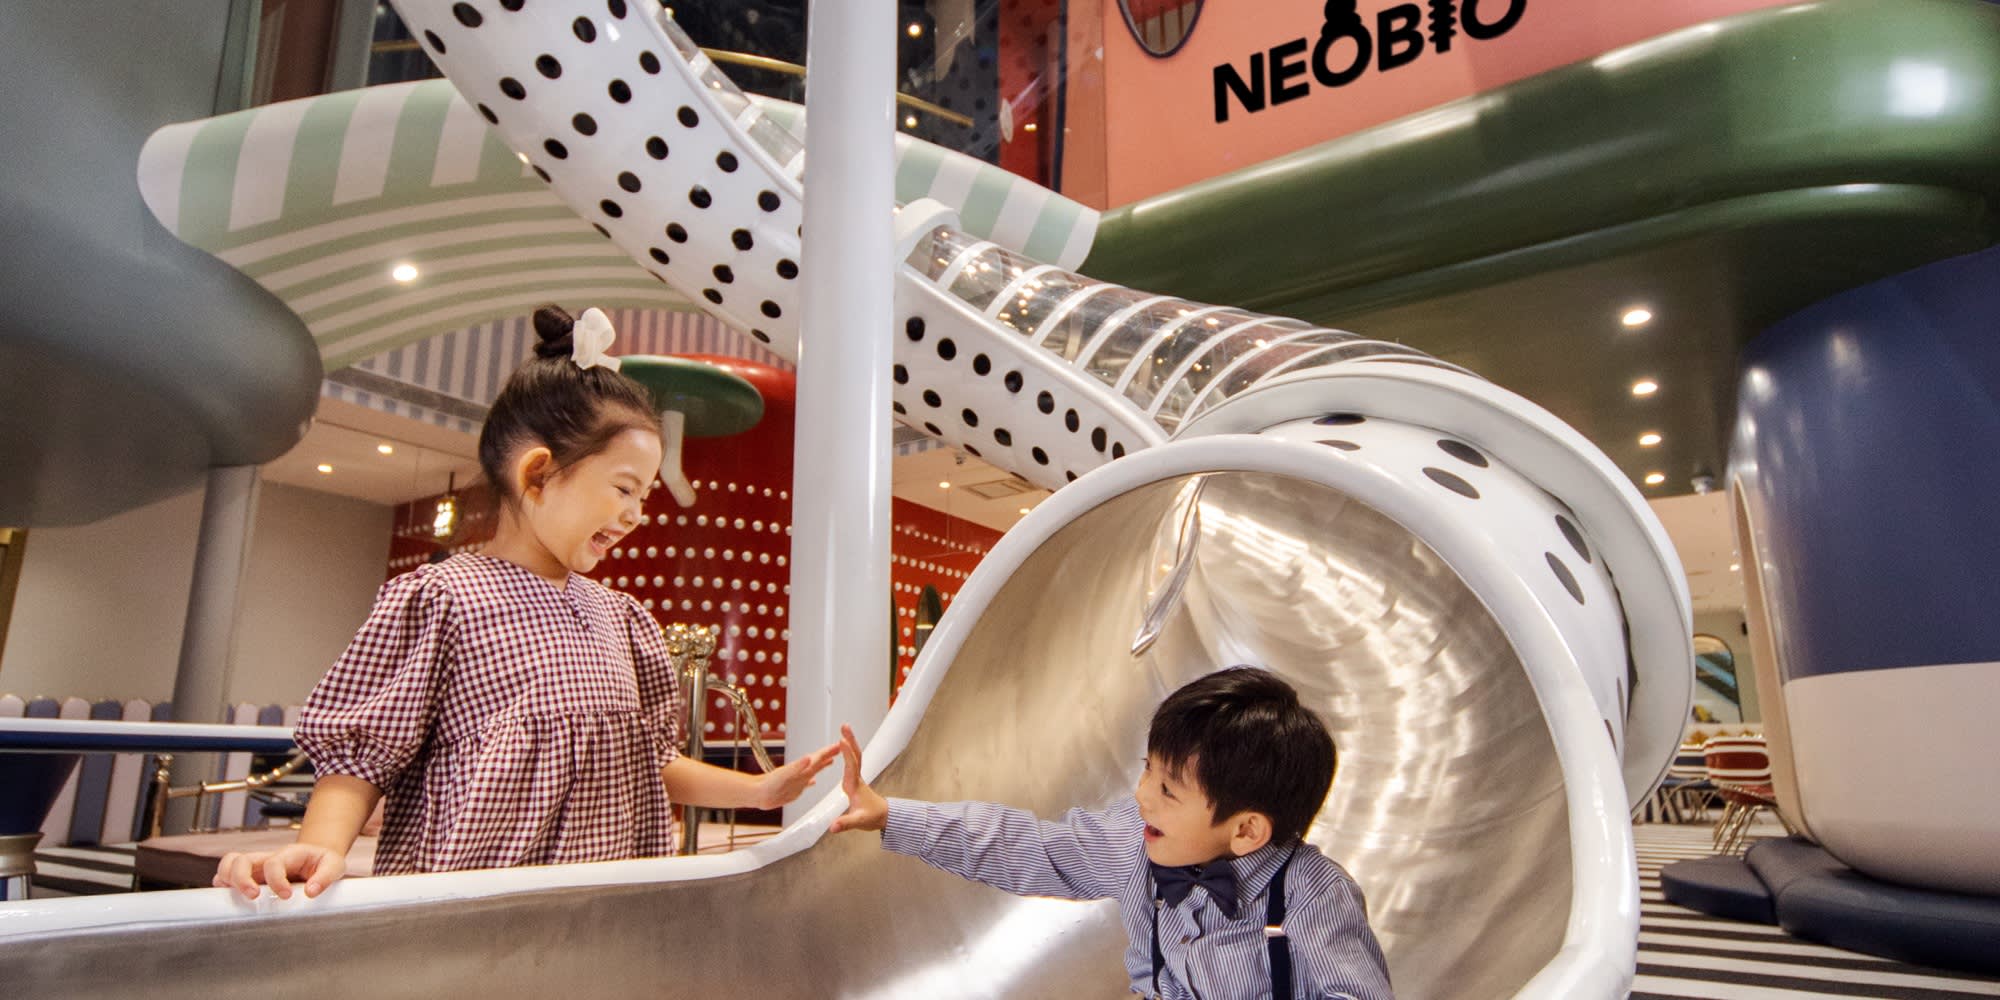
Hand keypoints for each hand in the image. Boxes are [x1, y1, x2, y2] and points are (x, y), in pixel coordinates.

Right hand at [212, 842, 347, 900]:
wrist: (318, 861)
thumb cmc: (323, 864)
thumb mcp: (334, 866)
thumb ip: (325, 877)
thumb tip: (310, 892)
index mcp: (289, 854)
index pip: (274, 862)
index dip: (276, 880)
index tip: (286, 896)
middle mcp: (268, 858)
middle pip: (242, 859)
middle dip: (242, 879)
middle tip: (253, 896)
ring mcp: (257, 868)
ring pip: (230, 864)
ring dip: (227, 879)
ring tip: (234, 896)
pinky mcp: (250, 878)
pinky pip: (227, 876)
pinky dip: (223, 885)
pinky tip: (227, 898)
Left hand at [752, 740, 839, 809]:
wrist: (758, 794)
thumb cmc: (769, 785)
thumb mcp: (785, 775)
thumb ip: (797, 766)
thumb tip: (808, 758)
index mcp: (801, 769)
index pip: (818, 757)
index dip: (829, 751)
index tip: (840, 744)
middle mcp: (801, 773)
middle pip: (818, 761)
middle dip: (829, 754)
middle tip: (840, 748)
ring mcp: (798, 780)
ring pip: (814, 770)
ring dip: (822, 765)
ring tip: (831, 760)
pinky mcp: (794, 789)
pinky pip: (806, 783)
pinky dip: (811, 780)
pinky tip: (813, 781)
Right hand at [829, 724, 886, 833]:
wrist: (883, 817)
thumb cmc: (872, 817)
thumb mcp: (858, 822)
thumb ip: (845, 823)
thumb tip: (832, 827)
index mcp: (855, 786)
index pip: (851, 766)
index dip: (847, 754)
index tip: (842, 741)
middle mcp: (856, 779)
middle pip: (855, 755)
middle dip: (850, 740)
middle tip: (844, 726)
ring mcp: (856, 778)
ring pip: (854, 756)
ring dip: (850, 742)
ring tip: (843, 730)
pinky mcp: (855, 780)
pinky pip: (852, 761)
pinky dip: (848, 751)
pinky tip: (843, 747)